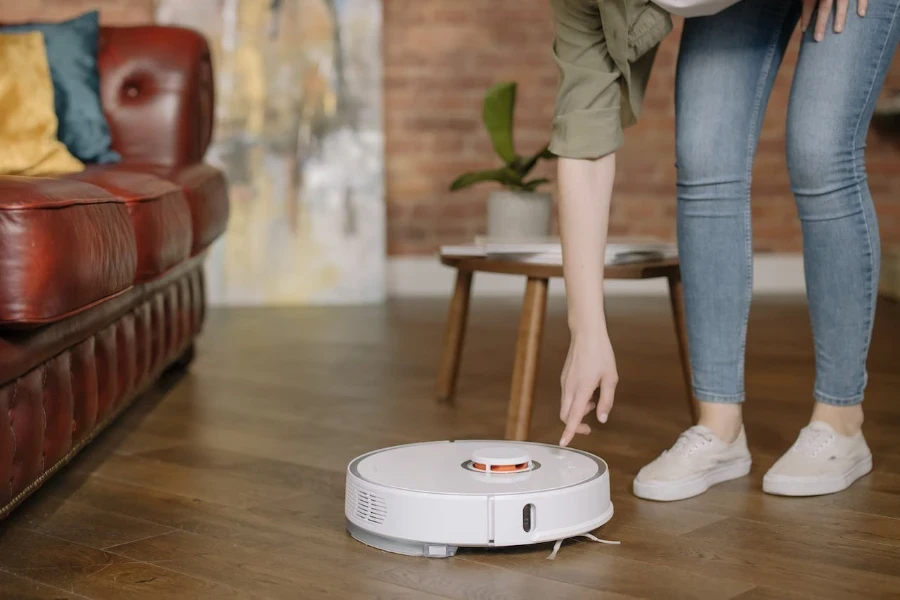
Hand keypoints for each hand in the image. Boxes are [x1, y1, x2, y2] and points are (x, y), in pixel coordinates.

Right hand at [559, 328, 617, 446]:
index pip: (572, 416)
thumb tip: (602, 419)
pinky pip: (567, 396)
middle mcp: (570, 388)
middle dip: (574, 424)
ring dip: (578, 411)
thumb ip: (607, 401)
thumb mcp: (611, 378)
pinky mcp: (565, 378)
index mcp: (582, 389)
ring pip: (566, 406)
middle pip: (565, 415)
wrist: (586, 334)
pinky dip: (576, 401)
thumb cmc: (601, 354)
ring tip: (595, 402)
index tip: (563, 444)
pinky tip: (589, 392)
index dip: (568, 432)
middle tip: (589, 426)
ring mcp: (565, 382)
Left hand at [802, 0, 866, 41]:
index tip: (803, 30)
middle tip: (817, 39)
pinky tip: (861, 14)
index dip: (805, 16)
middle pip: (824, 5)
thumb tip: (804, 3)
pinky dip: (862, 3)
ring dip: (840, 17)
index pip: (809, 3)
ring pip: (842, 2)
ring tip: (837, 31)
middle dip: (820, 22)